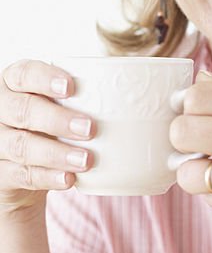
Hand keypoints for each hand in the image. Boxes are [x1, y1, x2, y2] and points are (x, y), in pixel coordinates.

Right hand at [0, 60, 95, 216]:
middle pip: (21, 110)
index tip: (71, 87)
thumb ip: (91, 96)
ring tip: (86, 160)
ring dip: (55, 153)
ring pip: (20, 145)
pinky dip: (47, 177)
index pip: (23, 73)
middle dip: (56, 119)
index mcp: (15, 84)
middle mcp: (0, 110)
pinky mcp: (0, 173)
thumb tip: (156, 90)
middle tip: (90, 129)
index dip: (44, 78)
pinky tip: (69, 179)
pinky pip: (20, 175)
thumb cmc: (53, 128)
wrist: (24, 171)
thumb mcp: (64, 107)